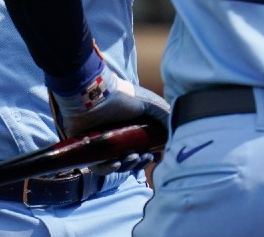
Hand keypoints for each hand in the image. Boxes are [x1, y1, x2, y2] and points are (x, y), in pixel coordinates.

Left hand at [47, 48, 169, 170]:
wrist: (95, 95)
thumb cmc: (122, 97)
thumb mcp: (150, 103)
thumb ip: (164, 115)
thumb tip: (175, 133)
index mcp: (131, 130)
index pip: (142, 149)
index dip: (150, 156)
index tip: (156, 156)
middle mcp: (117, 139)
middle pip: (131, 160)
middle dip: (140, 162)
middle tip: (144, 156)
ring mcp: (103, 146)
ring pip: (117, 165)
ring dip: (127, 166)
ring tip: (132, 157)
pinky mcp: (88, 151)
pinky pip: (99, 167)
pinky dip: (108, 168)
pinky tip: (116, 163)